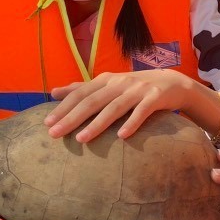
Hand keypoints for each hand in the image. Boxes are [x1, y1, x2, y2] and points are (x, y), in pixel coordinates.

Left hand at [48, 70, 197, 141]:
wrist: (172, 83)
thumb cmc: (135, 88)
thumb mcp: (108, 84)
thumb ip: (82, 88)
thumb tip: (54, 92)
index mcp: (106, 80)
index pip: (80, 94)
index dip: (63, 108)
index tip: (46, 123)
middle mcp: (119, 82)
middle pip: (92, 101)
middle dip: (72, 118)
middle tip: (54, 134)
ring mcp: (138, 89)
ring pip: (114, 107)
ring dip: (97, 124)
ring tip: (82, 139)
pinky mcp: (155, 98)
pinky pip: (142, 111)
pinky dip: (132, 123)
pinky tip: (122, 136)